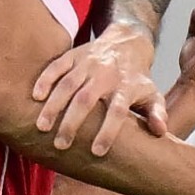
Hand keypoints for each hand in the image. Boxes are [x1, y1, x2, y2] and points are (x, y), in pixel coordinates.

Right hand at [29, 23, 167, 156]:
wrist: (126, 42)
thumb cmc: (136, 78)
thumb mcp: (152, 94)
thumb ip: (156, 113)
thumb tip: (160, 132)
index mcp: (126, 86)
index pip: (117, 110)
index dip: (108, 131)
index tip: (97, 152)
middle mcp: (106, 74)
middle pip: (87, 98)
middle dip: (72, 122)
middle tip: (61, 144)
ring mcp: (87, 63)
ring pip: (68, 84)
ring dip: (54, 105)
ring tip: (42, 127)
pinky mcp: (73, 55)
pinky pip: (57, 66)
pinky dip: (45, 79)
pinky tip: (35, 97)